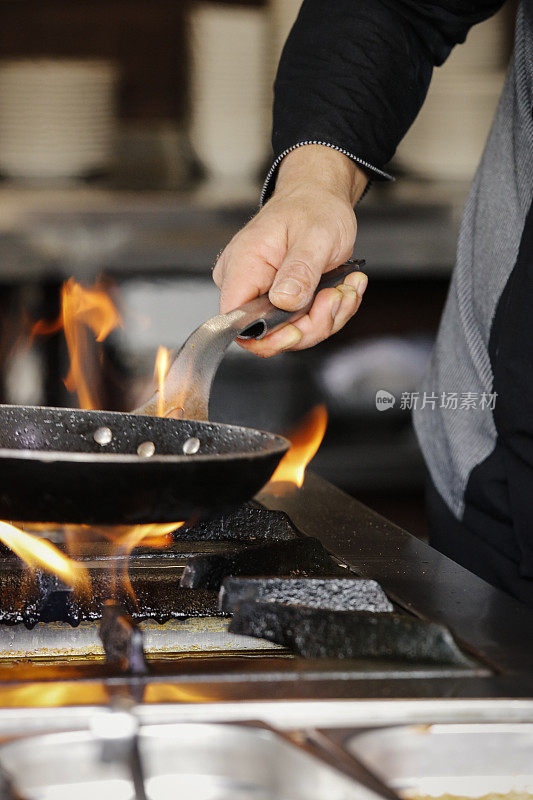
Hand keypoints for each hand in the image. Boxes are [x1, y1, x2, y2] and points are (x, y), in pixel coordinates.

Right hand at [212, 145, 368, 356]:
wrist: (321, 196)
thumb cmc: (313, 207)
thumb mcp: (314, 236)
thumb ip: (298, 271)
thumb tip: (283, 301)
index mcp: (242, 267)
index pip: (237, 322)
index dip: (267, 337)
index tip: (300, 329)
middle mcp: (246, 284)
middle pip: (270, 333)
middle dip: (312, 324)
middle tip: (338, 296)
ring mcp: (263, 294)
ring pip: (292, 332)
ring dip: (327, 316)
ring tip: (346, 288)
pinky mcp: (281, 300)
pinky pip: (304, 322)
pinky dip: (330, 311)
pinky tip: (344, 288)